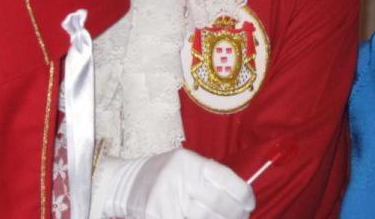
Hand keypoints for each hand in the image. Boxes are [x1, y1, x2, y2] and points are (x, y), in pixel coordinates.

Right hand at [94, 148, 254, 218]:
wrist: (125, 182)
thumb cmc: (164, 175)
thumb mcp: (186, 167)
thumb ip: (210, 179)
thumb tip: (240, 201)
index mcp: (190, 162)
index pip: (226, 179)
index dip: (242, 195)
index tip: (249, 205)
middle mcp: (178, 177)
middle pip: (216, 203)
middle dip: (233, 215)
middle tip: (241, 218)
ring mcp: (165, 198)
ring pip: (202, 218)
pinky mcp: (155, 214)